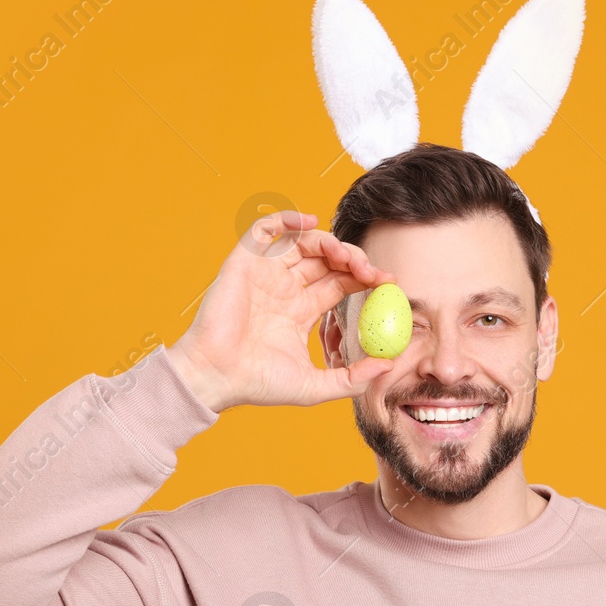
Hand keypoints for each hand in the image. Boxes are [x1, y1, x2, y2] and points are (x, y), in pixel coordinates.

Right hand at [170, 211, 397, 411]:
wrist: (216, 378)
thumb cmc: (258, 384)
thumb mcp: (316, 386)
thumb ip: (353, 378)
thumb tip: (389, 365)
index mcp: (301, 310)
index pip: (340, 282)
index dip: (365, 277)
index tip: (389, 282)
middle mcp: (285, 288)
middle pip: (327, 260)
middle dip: (353, 259)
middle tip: (372, 270)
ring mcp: (265, 273)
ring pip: (304, 242)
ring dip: (330, 242)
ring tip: (347, 256)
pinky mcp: (245, 262)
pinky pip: (266, 229)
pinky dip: (288, 219)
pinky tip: (310, 223)